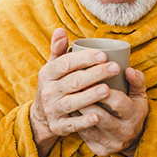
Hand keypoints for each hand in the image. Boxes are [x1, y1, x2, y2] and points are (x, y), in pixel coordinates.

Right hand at [29, 28, 123, 156]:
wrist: (42, 116)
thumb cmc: (55, 85)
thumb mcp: (53, 67)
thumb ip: (57, 49)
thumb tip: (60, 30)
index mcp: (47, 74)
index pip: (66, 63)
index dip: (84, 59)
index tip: (103, 55)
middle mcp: (48, 91)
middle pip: (73, 82)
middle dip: (94, 74)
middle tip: (114, 68)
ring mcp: (52, 110)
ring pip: (72, 102)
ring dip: (90, 96)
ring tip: (107, 90)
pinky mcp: (58, 126)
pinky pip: (71, 124)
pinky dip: (84, 121)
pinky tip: (97, 117)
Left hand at [75, 67, 147, 156]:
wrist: (133, 140)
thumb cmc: (133, 110)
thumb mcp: (139, 96)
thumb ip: (137, 81)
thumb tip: (127, 69)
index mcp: (134, 116)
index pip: (118, 101)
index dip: (102, 90)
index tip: (91, 78)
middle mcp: (124, 132)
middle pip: (100, 115)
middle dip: (86, 100)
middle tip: (74, 86)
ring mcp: (111, 143)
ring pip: (88, 126)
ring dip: (77, 110)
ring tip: (68, 96)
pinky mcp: (100, 150)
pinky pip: (83, 134)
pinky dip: (75, 120)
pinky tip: (69, 109)